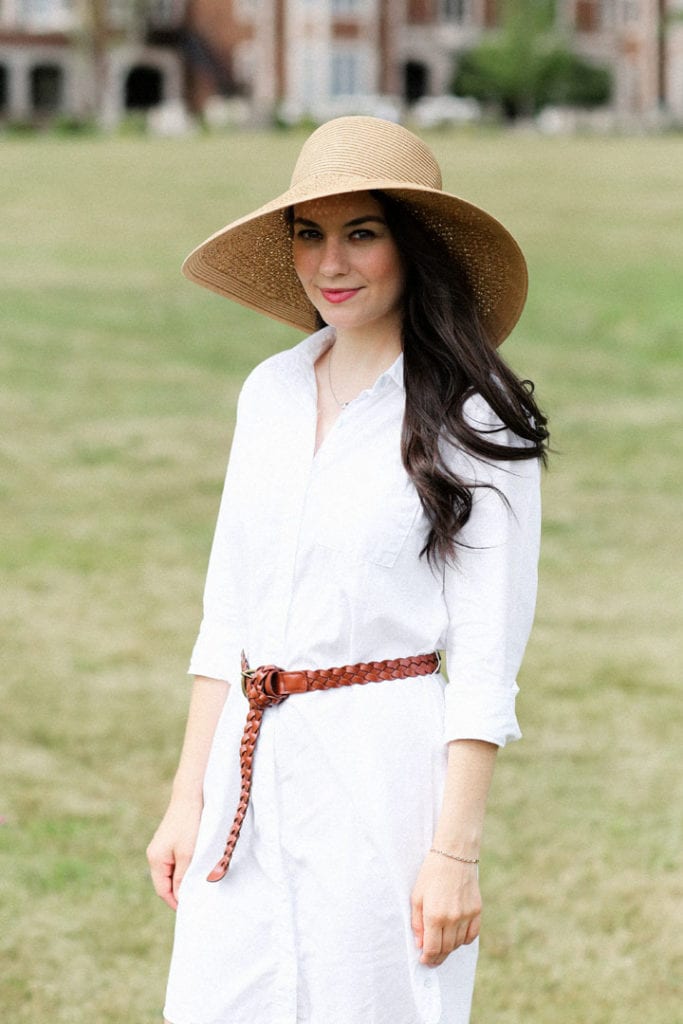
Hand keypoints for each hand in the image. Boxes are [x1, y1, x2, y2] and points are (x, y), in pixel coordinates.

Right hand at [146, 796, 202, 910]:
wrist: (190, 795)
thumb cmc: (189, 823)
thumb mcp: (188, 854)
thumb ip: (182, 877)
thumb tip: (180, 898)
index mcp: (155, 859)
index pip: (163, 890)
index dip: (176, 901)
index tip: (191, 909)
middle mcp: (155, 855)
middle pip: (166, 882)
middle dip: (180, 891)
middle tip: (198, 898)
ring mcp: (162, 847)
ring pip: (172, 872)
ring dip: (184, 879)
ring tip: (199, 883)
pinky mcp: (171, 841)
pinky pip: (176, 861)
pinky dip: (185, 867)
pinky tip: (197, 867)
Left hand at [410, 851, 481, 966]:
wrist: (454, 855)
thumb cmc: (432, 873)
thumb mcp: (417, 896)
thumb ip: (417, 923)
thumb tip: (420, 944)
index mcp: (434, 915)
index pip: (432, 948)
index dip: (427, 958)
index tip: (423, 961)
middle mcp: (452, 918)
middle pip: (446, 949)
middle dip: (437, 957)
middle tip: (431, 959)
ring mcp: (466, 915)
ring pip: (458, 944)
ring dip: (449, 949)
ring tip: (442, 947)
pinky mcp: (477, 911)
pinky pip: (472, 935)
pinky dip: (463, 940)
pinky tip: (456, 937)